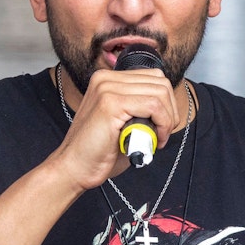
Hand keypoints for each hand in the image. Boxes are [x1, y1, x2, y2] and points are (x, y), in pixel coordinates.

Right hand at [47, 68, 179, 191]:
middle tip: (162, 133)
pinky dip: (162, 124)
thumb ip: (139, 107)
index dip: (166, 103)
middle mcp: (105, 78)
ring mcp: (107, 88)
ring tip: (157, 138)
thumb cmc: (98, 150)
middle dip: (170, 111)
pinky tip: (154, 140)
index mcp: (107, 79)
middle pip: (160, 82)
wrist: (74, 168)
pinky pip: (154, 106)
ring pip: (160, 93)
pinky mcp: (111, 103)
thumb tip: (169, 106)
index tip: (162, 125)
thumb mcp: (122, 121)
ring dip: (167, 119)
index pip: (153, 77)